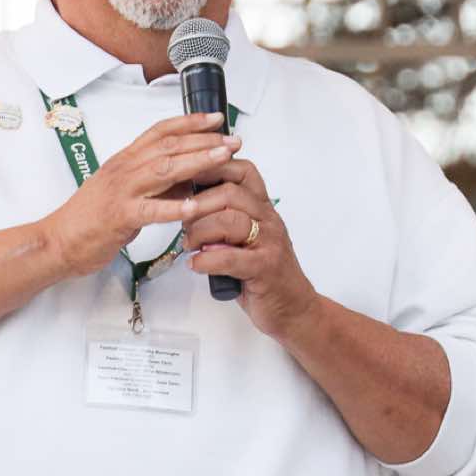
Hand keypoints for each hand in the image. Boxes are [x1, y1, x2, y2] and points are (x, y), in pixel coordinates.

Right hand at [41, 112, 240, 277]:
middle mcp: (123, 169)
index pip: (160, 131)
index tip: (217, 118)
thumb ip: (155, 183)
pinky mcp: (118, 217)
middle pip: (168, 146)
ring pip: (163, 170)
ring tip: (223, 158)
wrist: (57, 241)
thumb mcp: (125, 192)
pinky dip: (173, 207)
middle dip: (204, 139)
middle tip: (233, 139)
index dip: (190, 122)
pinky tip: (195, 206)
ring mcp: (120, 191)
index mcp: (124, 161)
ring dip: (197, 161)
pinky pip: (150, 210)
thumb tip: (190, 177)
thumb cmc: (91, 219)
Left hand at [181, 159, 315, 337]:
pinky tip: (196, 264)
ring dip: (199, 231)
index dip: (212, 168)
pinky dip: (206, 260)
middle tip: (182, 223)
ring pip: (229, 220)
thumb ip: (222, 219)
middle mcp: (268, 220)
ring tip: (189, 245)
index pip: (241, 171)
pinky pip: (230, 257)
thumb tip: (185, 207)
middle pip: (230, 192)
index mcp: (262, 208)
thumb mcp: (245, 238)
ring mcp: (269, 243)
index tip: (187, 176)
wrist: (293, 308)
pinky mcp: (265, 268)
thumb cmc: (262, 273)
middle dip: (198, 205)